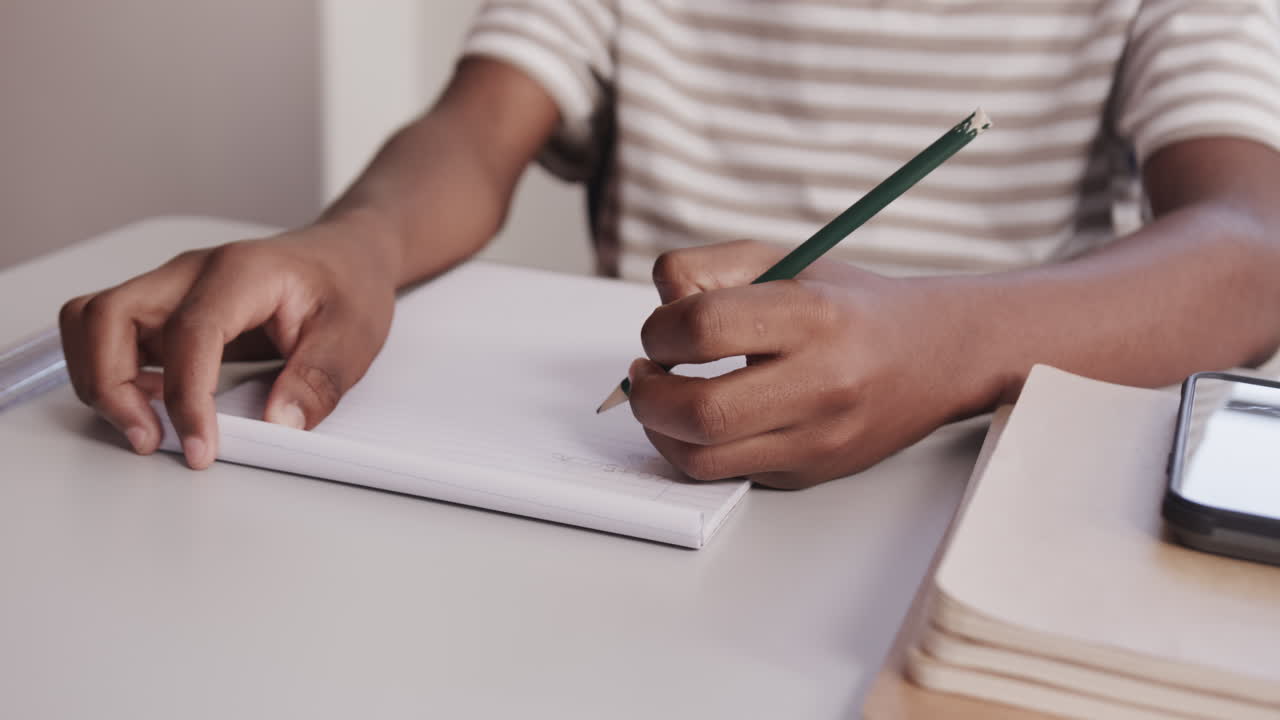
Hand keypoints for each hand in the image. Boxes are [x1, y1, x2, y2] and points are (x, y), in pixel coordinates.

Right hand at [58, 215, 397, 468]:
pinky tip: (152, 403)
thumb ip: (318, 379)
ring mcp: (171, 287)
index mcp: (241, 272)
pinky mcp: (164, 308)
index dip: (186, 397)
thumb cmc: (347, 285)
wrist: (344, 256)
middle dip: (111, 385)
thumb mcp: (354, 335)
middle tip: (149, 438)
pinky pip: (109, 334)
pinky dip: (111, 372)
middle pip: (107, 315)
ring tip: (146, 424)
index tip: (200, 447)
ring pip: (93, 321)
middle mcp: (191, 272)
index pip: (191, 332)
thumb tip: (279, 424)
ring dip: (101, 378)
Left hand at [629, 240, 996, 488]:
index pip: (703, 328)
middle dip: (647, 394)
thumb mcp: (784, 261)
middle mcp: (820, 384)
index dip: (659, 329)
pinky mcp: (806, 473)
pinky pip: (725, 474)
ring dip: (660, 429)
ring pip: (702, 458)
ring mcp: (815, 439)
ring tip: (663, 397)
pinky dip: (693, 448)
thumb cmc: (847, 306)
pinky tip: (697, 419)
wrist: (931, 357)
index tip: (662, 328)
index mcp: (812, 318)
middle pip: (698, 410)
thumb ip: (708, 267)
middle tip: (646, 372)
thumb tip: (659, 300)